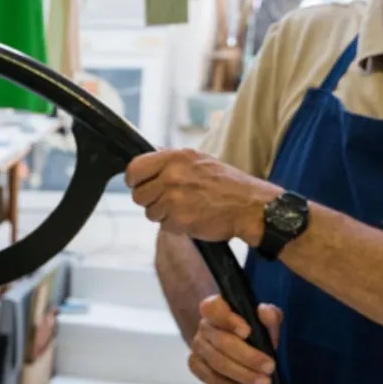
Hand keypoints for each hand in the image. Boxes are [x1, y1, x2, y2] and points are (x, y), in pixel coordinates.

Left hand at [124, 149, 279, 244]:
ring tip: (185, 207)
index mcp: (176, 158)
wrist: (249, 206)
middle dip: (150, 200)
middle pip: (138, 194)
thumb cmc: (227, 184)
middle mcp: (172, 176)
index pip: (134, 168)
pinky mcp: (179, 220)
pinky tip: (191, 217)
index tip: (139, 184)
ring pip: (150, 212)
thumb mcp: (199, 160)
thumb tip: (146, 164)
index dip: (134, 180)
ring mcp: (174, 199)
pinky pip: (163, 226)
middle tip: (168, 200)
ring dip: (163, 214)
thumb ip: (171, 161)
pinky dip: (174, 225)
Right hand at [189, 295, 282, 383]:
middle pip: (221, 342)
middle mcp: (204, 325)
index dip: (228, 320)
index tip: (247, 332)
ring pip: (216, 362)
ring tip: (263, 383)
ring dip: (241, 375)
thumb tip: (266, 313)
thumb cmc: (251, 329)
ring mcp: (197, 346)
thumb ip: (268, 315)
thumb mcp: (264, 319)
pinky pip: (209, 377)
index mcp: (216, 307)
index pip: (213, 308)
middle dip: (247, 357)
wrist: (234, 341)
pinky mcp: (196, 364)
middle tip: (269, 368)